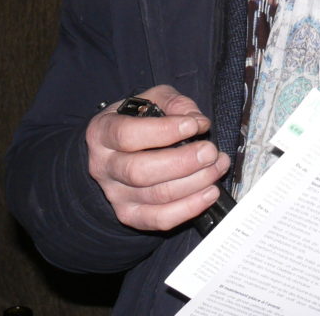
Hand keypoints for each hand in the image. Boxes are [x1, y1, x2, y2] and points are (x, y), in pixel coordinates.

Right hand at [86, 84, 230, 231]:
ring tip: (217, 167)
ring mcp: (115, 194)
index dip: (164, 131)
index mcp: (102, 132)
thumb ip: (175, 104)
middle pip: (140, 171)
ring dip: (194, 183)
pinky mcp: (130, 215)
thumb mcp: (153, 99)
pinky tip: (209, 193)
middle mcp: (104, 166)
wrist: (119, 152)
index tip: (193, 126)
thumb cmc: (138, 121)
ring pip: (155, 196)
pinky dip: (189, 208)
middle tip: (210, 152)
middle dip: (183, 162)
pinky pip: (160, 219)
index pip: (127, 135)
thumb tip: (198, 122)